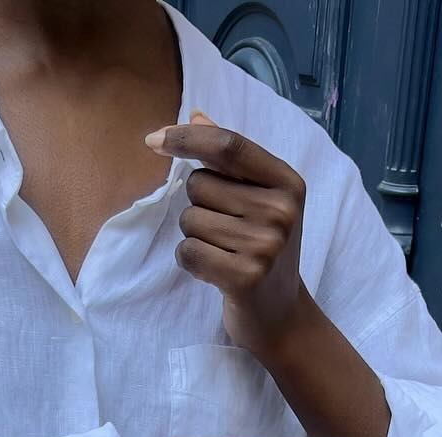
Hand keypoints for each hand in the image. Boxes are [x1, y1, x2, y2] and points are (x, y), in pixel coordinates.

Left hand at [145, 113, 307, 354]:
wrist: (281, 316)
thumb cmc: (263, 252)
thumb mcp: (260, 200)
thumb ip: (230, 159)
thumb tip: (195, 114)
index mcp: (287, 183)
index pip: (228, 145)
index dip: (186, 138)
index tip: (153, 139)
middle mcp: (280, 211)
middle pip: (199, 185)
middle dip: (197, 205)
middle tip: (224, 232)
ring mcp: (265, 245)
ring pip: (190, 220)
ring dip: (194, 237)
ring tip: (223, 253)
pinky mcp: (244, 277)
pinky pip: (188, 252)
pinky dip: (190, 261)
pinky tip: (213, 271)